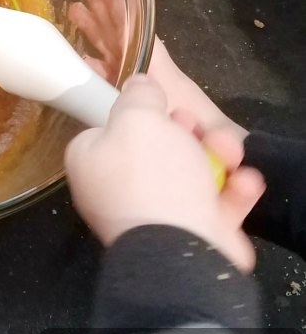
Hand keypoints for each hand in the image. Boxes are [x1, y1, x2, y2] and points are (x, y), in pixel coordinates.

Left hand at [65, 75, 264, 271]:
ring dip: (216, 157)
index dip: (137, 115)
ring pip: (188, 174)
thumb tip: (137, 84)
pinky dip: (231, 192)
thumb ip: (138, 96)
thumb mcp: (137, 117)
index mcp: (90, 162)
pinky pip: (212, 205)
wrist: (180, 249)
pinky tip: (242, 181)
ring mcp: (153, 216)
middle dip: (185, 132)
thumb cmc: (150, 176)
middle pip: (154, 150)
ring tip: (229, 151)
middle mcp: (115, 191)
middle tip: (195, 126)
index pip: (107, 130)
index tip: (158, 105)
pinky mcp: (189, 235)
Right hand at [69, 0, 247, 140]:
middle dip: (101, 5)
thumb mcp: (163, 89)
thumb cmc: (188, 115)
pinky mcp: (126, 99)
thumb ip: (137, 76)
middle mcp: (140, 63)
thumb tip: (112, 64)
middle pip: (117, 28)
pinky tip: (80, 53)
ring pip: (110, 46)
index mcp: (150, 56)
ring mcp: (133, 80)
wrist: (206, 144)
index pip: (130, 22)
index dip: (117, 1)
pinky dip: (92, 61)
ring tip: (74, 7)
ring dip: (93, 27)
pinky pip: (106, 73)